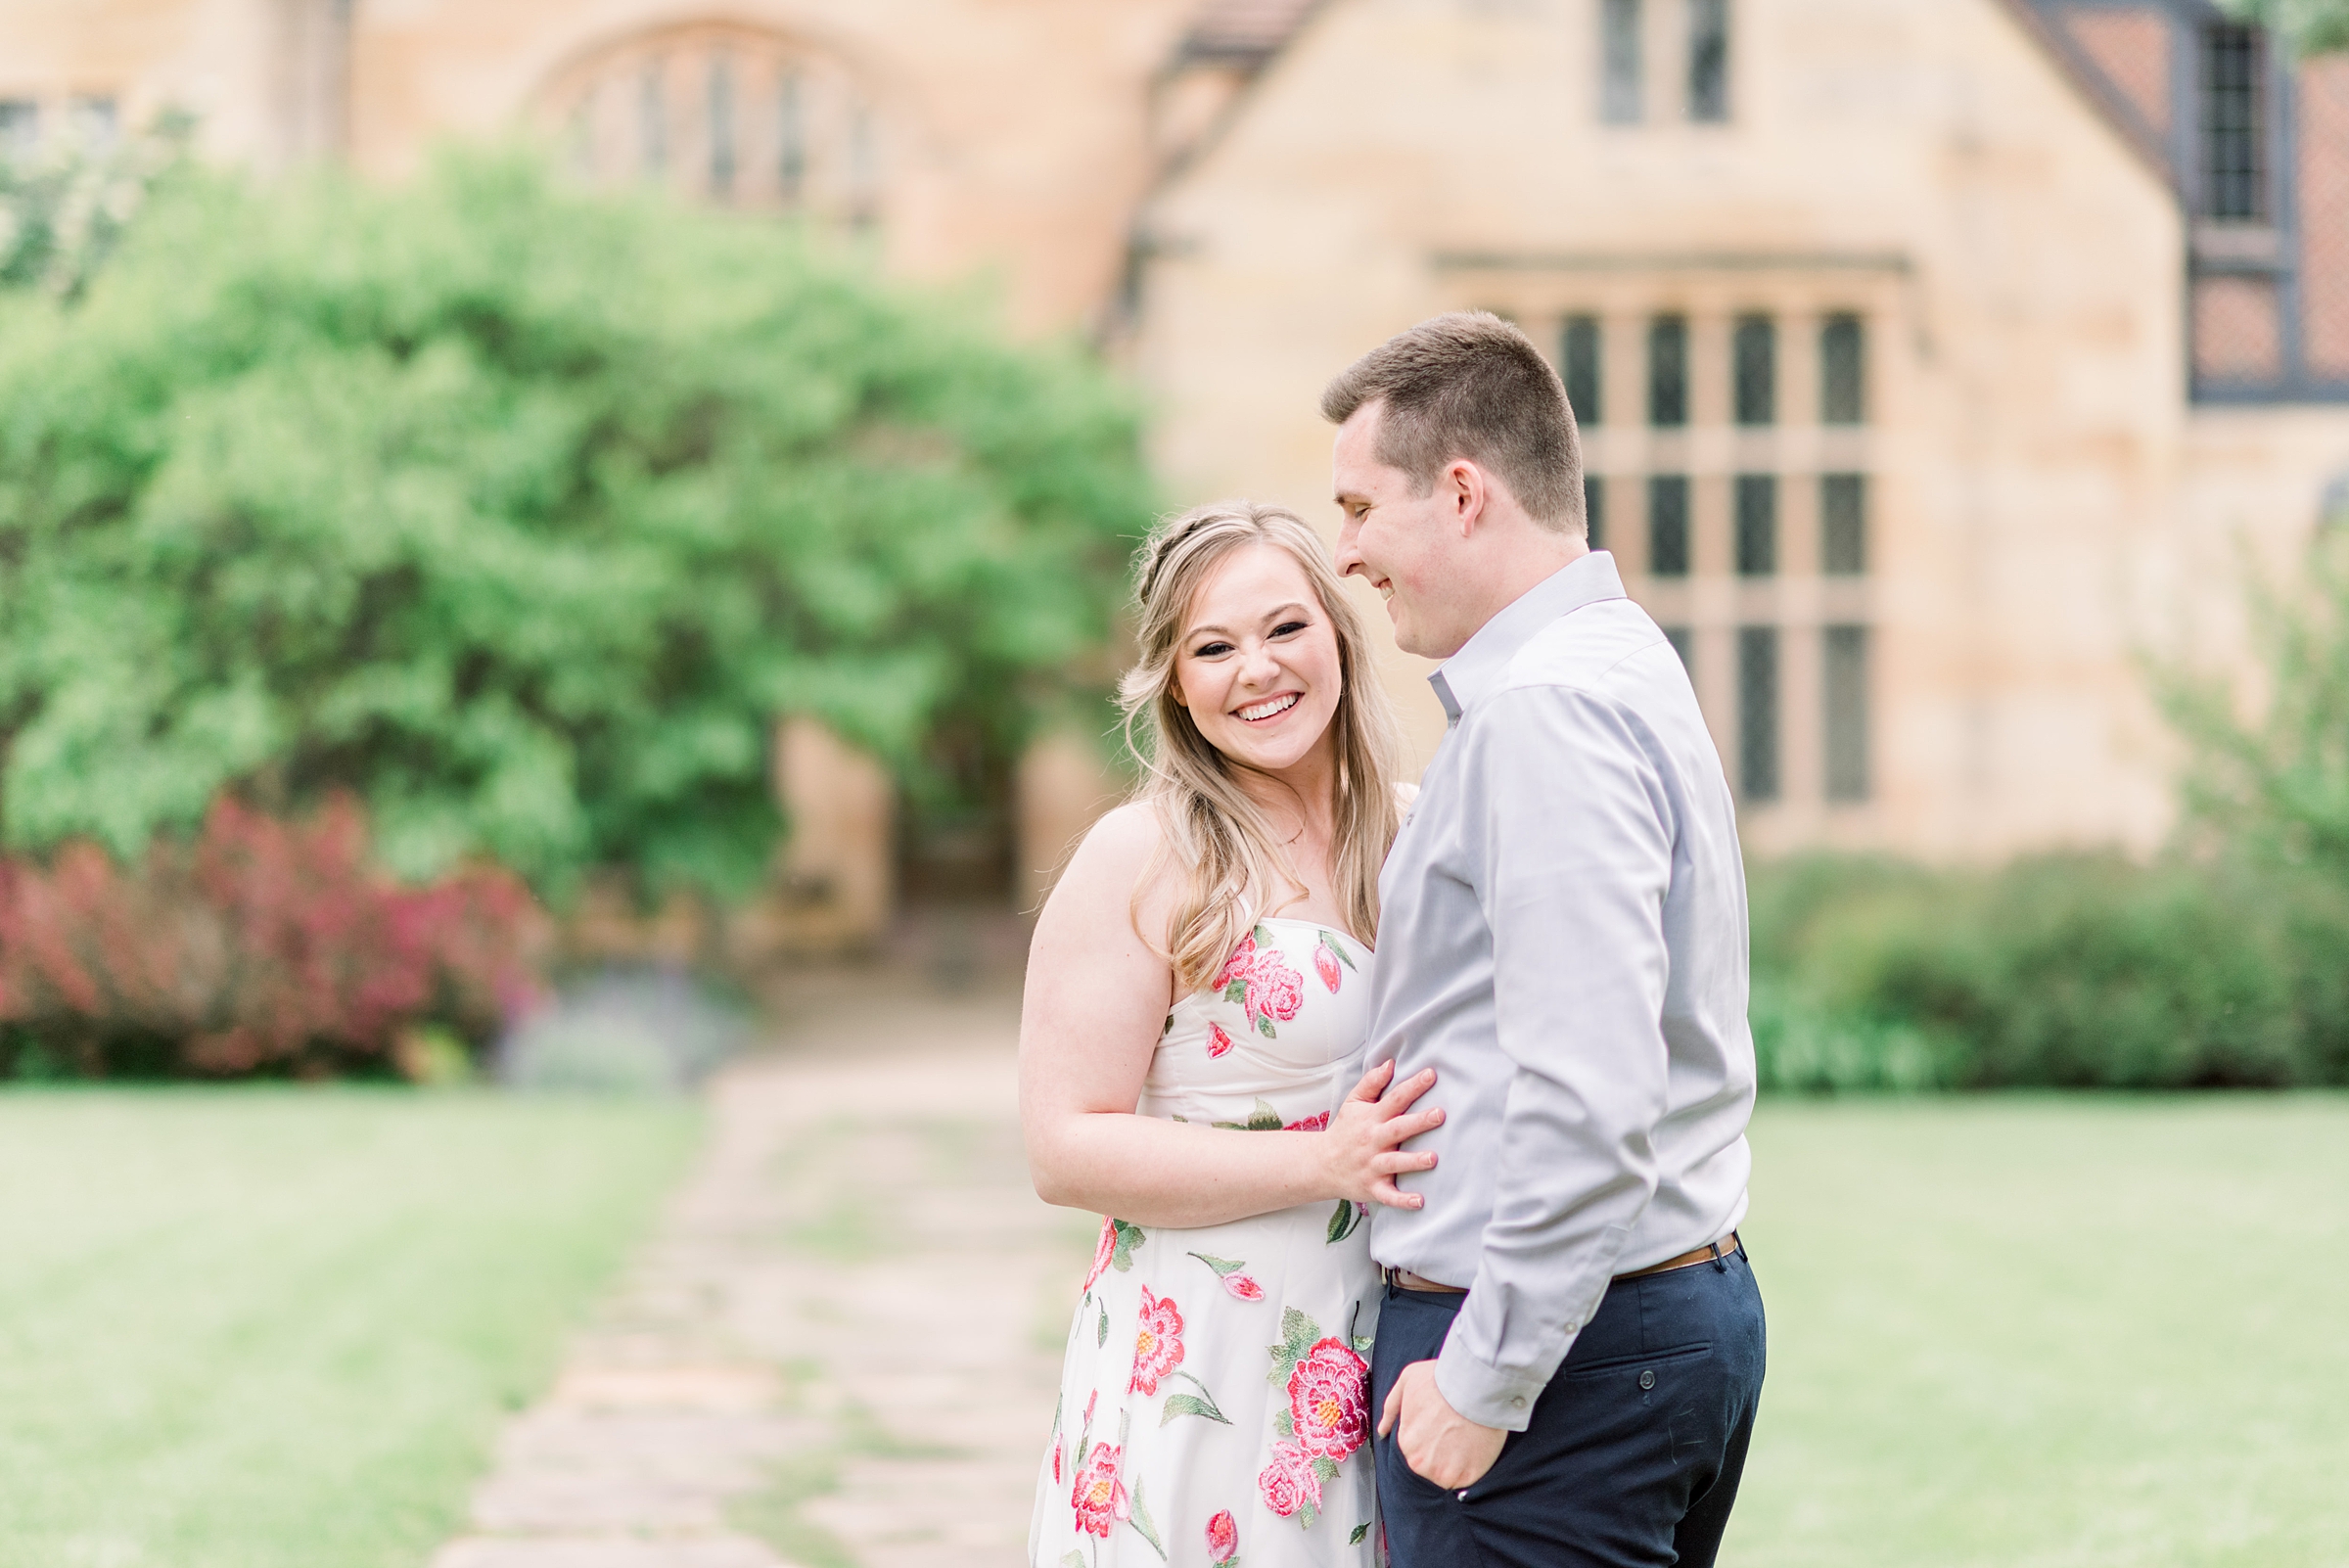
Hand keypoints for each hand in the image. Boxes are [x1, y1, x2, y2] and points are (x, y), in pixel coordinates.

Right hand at [1319, 1059, 1442, 1208]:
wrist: (1322, 1165)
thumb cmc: (1345, 1131)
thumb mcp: (1353, 1103)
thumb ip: (1372, 1082)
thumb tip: (1391, 1063)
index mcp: (1372, 1118)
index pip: (1394, 1099)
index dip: (1413, 1086)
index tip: (1431, 1074)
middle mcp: (1373, 1141)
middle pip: (1398, 1129)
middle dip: (1419, 1122)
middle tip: (1440, 1114)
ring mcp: (1372, 1166)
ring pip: (1395, 1163)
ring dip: (1414, 1161)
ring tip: (1433, 1158)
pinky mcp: (1372, 1188)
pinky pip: (1388, 1195)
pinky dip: (1402, 1200)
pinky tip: (1420, 1201)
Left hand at [1377, 1359, 1505, 1490]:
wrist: (1474, 1385)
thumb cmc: (1440, 1381)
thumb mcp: (1406, 1382)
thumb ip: (1391, 1408)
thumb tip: (1383, 1431)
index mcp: (1406, 1443)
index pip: (1416, 1449)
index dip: (1431, 1435)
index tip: (1442, 1424)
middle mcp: (1420, 1463)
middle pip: (1431, 1464)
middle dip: (1442, 1450)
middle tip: (1456, 1429)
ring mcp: (1444, 1473)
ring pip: (1448, 1473)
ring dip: (1457, 1460)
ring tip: (1466, 1436)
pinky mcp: (1467, 1477)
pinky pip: (1467, 1477)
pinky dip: (1473, 1465)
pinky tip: (1476, 1445)